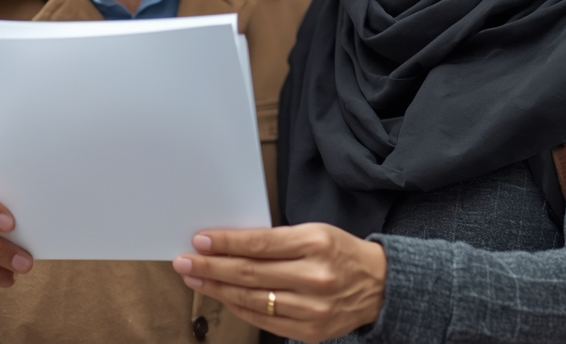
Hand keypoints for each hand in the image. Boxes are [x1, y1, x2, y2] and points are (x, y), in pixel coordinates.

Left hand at [171, 223, 385, 342]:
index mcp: (315, 244)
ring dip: (218, 290)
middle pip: (250, 273)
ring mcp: (312, 309)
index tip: (200, 240)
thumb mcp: (315, 233)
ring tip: (196, 280)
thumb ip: (277, 240)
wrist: (379, 286)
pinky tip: (223, 297)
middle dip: (211, 268)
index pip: (259, 243)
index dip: (226, 243)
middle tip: (185, 262)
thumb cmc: (341, 253)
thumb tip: (230, 246)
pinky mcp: (309, 332)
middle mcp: (314, 277)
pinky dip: (239, 308)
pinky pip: (264, 321)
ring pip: (252, 300)